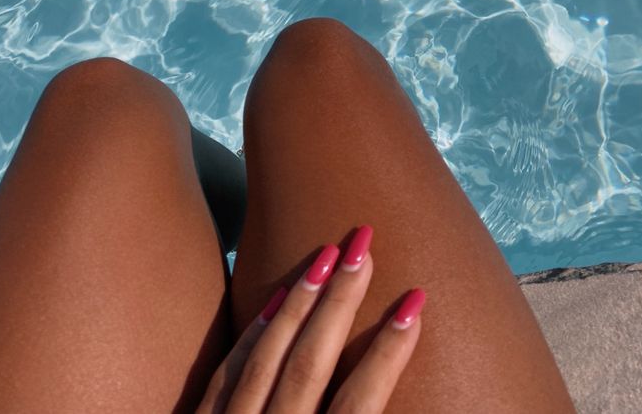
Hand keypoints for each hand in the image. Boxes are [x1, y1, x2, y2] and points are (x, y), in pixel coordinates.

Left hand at [196, 224, 425, 412]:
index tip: (416, 302)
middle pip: (310, 364)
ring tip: (328, 252)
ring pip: (266, 357)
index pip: (359, 404)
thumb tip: (395, 381)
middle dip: (340, 301)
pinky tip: (275, 299)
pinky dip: (253, 335)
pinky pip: (225, 374)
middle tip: (364, 243)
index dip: (389, 354)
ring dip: (300, 302)